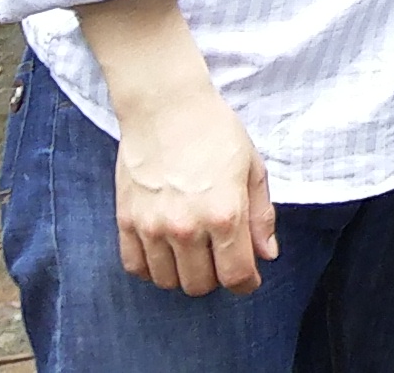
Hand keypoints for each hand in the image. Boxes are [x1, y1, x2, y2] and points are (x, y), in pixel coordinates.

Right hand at [110, 78, 277, 295]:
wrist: (166, 108)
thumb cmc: (216, 132)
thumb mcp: (252, 169)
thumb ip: (261, 216)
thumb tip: (267, 255)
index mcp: (225, 214)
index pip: (235, 275)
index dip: (246, 284)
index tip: (248, 279)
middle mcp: (186, 227)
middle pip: (200, 285)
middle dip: (216, 278)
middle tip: (220, 259)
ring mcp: (152, 227)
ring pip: (167, 281)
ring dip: (184, 275)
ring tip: (193, 254)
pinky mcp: (126, 221)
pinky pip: (135, 267)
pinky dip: (151, 269)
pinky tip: (164, 253)